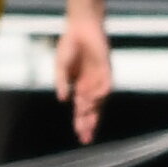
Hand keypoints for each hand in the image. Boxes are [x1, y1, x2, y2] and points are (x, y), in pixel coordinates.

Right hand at [56, 5, 113, 143]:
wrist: (81, 27)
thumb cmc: (70, 45)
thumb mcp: (61, 67)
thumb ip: (61, 82)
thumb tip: (62, 99)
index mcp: (80, 87)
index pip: (82, 110)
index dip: (81, 123)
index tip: (80, 136)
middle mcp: (91, 85)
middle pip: (92, 109)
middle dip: (89, 123)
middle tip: (86, 138)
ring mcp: (99, 78)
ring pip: (99, 100)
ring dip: (93, 111)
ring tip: (86, 120)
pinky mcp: (106, 68)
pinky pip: (105, 84)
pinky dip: (99, 93)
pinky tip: (92, 100)